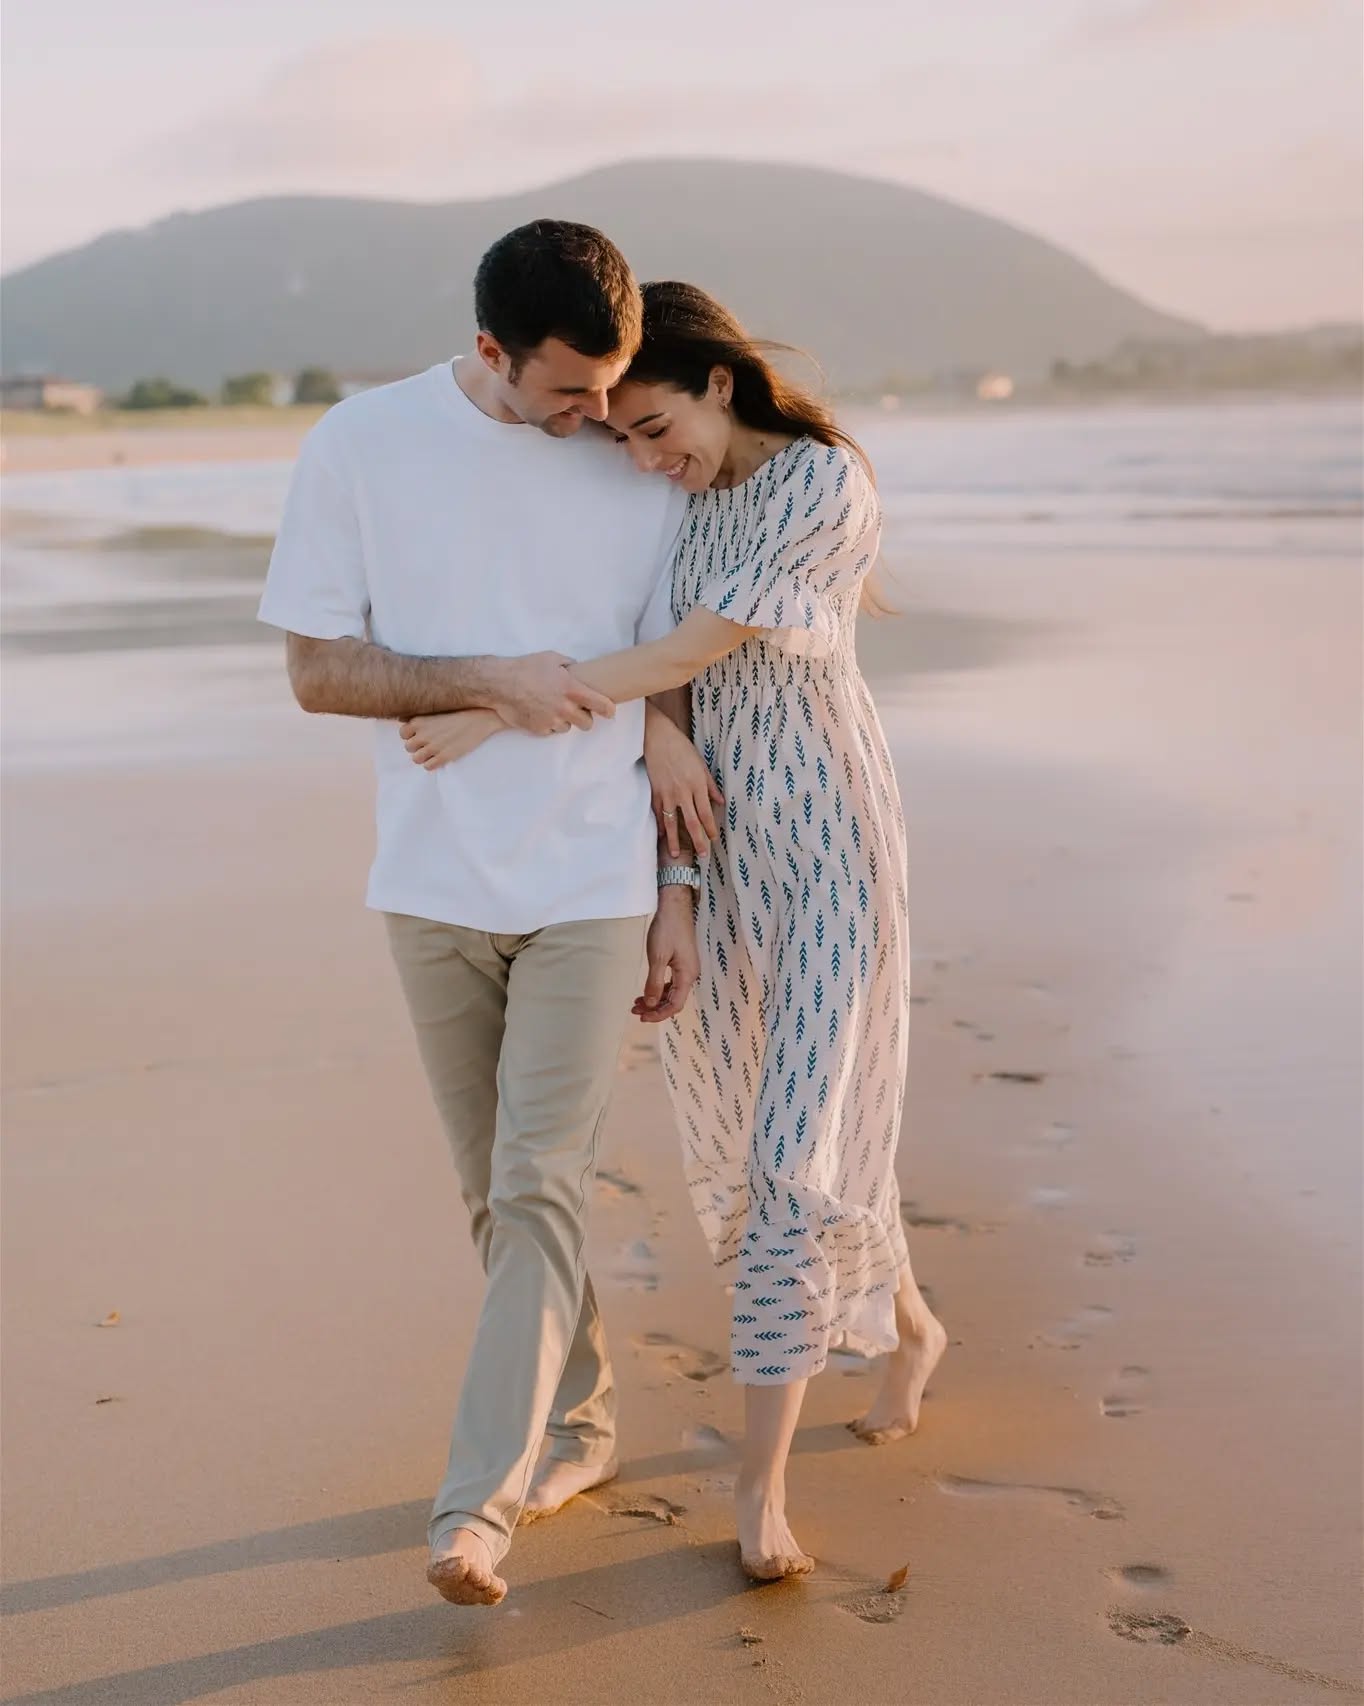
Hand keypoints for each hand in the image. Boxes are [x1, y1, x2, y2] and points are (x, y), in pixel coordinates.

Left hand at [401, 708, 503, 769]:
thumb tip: (399, 719)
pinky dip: (432, 764)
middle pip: (408, 747)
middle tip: (429, 744)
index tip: (420, 735)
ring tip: (433, 752)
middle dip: (417, 747)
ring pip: (416, 759)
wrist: (480, 719)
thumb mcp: (436, 710)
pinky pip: (428, 767)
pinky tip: (440, 757)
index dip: (410, 736)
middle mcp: (423, 734)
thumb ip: (417, 716)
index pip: (402, 734)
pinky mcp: (444, 757)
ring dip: (423, 757)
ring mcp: (434, 747)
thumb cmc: (458, 712)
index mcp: (419, 721)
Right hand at [486, 653, 615, 735]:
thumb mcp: (552, 658)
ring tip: (552, 708)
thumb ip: (569, 665)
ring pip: (568, 728)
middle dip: (585, 718)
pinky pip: (550, 731)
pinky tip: (539, 712)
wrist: (500, 684)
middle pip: (587, 724)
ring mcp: (552, 721)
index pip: (601, 705)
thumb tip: (578, 670)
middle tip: (577, 710)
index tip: (610, 711)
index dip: (609, 709)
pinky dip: (548, 724)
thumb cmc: (526, 668)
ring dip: (565, 721)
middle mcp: (565, 708)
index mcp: (572, 689)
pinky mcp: (539, 730)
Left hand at [632, 889, 699, 1023]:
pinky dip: (659, 988)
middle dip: (654, 1008)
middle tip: (634, 1010)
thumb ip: (654, 983)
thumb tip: (651, 1003)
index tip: (642, 1017)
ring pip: (671, 992)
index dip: (659, 1014)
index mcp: (687, 975)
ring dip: (655, 999)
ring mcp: (686, 968)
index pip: (675, 1005)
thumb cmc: (667, 930)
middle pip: (673, 1000)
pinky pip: (671, 982)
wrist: (675, 907)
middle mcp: (690, 974)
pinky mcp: (682, 961)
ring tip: (637, 1002)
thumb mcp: (657, 957)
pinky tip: (647, 989)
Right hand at [644, 710, 722, 856]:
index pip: (706, 813)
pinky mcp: (655, 792)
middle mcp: (683, 792)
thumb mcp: (701, 765)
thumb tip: (720, 802)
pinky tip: (662, 835)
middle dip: (698, 840)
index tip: (714, 839)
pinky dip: (660, 825)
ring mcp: (667, 794)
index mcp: (697, 785)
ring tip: (676, 854)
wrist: (658, 738)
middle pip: (692, 822)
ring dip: (674, 840)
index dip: (710, 828)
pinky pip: (658, 813)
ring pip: (672, 822)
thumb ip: (711, 786)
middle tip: (702, 855)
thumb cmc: (682, 749)